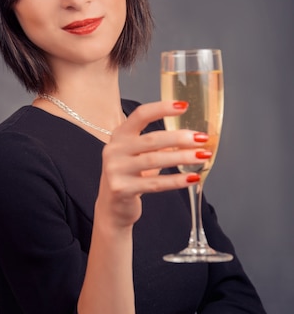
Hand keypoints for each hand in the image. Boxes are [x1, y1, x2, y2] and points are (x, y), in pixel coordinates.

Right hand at [97, 100, 209, 227]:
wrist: (112, 206)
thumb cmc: (129, 176)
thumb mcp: (137, 154)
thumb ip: (157, 144)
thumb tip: (190, 137)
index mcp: (120, 135)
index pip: (141, 115)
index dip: (162, 109)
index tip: (184, 106)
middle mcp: (115, 150)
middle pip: (152, 139)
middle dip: (179, 138)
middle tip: (201, 138)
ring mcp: (116, 170)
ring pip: (155, 160)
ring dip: (182, 158)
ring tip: (202, 156)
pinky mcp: (122, 189)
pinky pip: (155, 183)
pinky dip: (176, 180)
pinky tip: (192, 177)